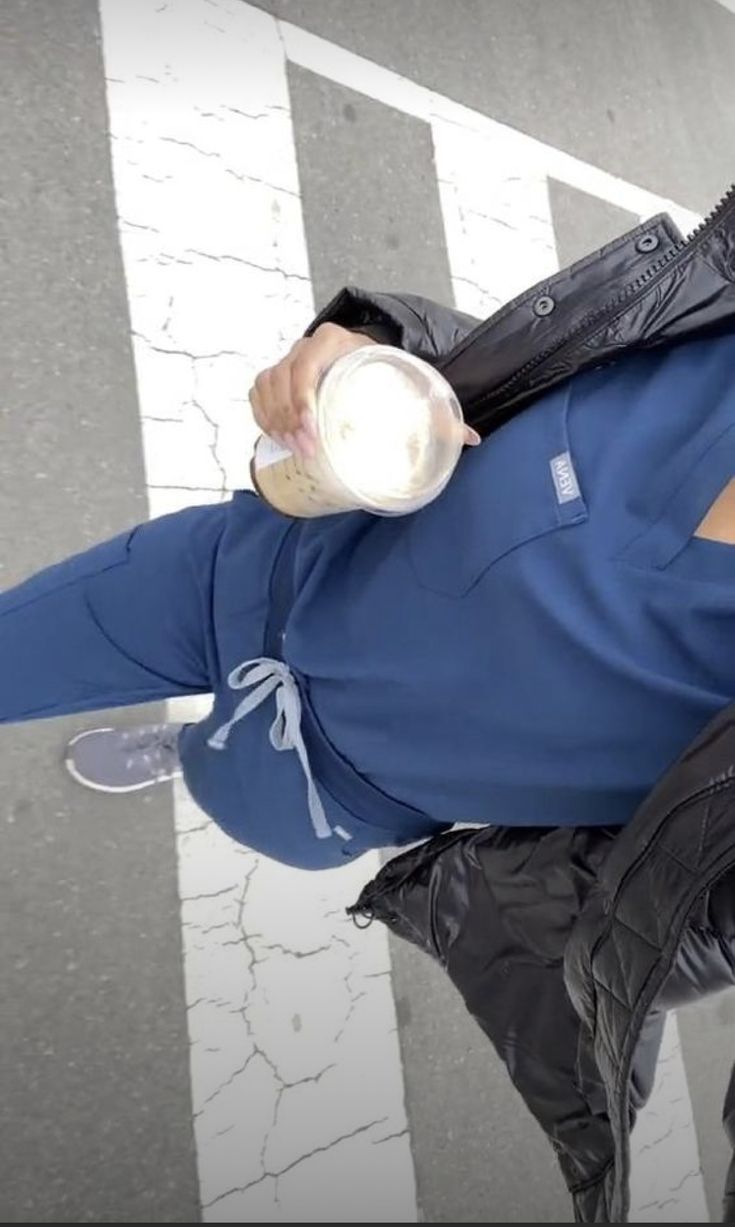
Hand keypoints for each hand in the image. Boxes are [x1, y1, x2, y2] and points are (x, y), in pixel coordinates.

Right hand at [248, 322, 480, 457]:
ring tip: (294, 449)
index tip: (313, 432)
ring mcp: (288, 359)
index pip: (307, 365)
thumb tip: (471, 439)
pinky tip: (275, 438)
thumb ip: (438, 411)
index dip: (303, 399)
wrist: (370, 356)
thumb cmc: (389, 372)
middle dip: (289, 418)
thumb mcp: (410, 385)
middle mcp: (307, 345)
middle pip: (282, 379)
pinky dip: (262, 415)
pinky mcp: (278, 376)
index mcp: (337, 341)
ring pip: (267, 386)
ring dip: (274, 420)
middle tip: (307, 450)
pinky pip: (258, 393)